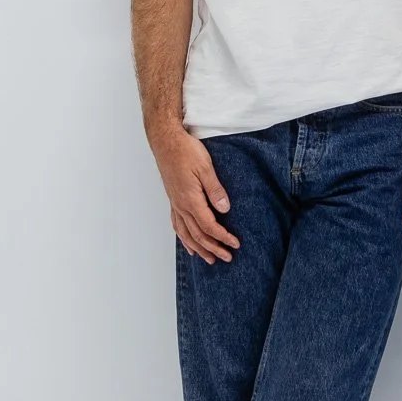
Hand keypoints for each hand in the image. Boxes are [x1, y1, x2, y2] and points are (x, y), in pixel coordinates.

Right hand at [149, 124, 239, 264]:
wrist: (166, 141)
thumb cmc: (186, 151)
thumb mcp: (205, 168)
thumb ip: (215, 190)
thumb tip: (225, 210)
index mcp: (190, 200)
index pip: (209, 226)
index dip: (222, 237)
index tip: (235, 244)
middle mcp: (181, 206)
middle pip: (198, 235)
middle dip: (213, 248)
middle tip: (227, 258)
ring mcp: (175, 203)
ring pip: (186, 233)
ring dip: (199, 248)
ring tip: (209, 259)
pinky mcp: (173, 199)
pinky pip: (177, 225)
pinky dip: (184, 238)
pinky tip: (188, 244)